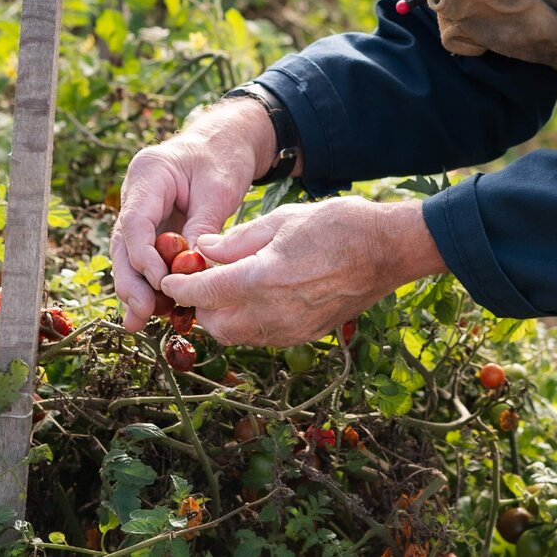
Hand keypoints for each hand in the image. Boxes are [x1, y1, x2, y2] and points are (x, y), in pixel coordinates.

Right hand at [111, 99, 276, 330]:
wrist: (229, 140)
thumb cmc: (225, 156)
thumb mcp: (220, 189)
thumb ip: (203, 227)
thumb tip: (191, 272)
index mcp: (148, 173)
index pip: (135, 221)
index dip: (143, 256)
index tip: (160, 282)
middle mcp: (136, 193)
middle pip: (124, 243)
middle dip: (131, 281)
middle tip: (142, 314)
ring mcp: (141, 210)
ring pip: (130, 255)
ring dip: (136, 288)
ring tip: (140, 322)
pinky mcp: (152, 226)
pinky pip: (146, 256)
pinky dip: (150, 281)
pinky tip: (152, 311)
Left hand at [160, 196, 445, 345]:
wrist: (388, 251)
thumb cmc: (339, 224)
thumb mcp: (284, 218)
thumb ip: (240, 239)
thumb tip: (204, 250)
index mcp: (262, 278)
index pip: (203, 293)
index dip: (180, 287)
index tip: (169, 278)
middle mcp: (272, 312)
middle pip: (214, 324)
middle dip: (199, 305)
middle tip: (199, 280)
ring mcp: (290, 330)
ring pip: (236, 336)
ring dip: (221, 317)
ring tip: (225, 289)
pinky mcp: (305, 336)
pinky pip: (262, 338)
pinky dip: (247, 323)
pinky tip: (255, 298)